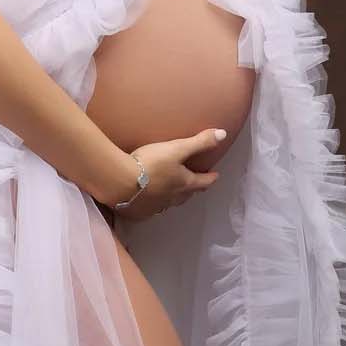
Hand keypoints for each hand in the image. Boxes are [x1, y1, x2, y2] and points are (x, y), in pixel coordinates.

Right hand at [108, 127, 225, 222]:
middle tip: (196, 184)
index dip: (211, 178)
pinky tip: (149, 201)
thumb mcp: (177, 149)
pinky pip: (152, 209)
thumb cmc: (152, 164)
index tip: (215, 175)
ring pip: (170, 203)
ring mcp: (156, 206)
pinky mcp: (140, 211)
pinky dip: (154, 204)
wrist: (121, 182)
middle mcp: (173, 198)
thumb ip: (199, 142)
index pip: (203, 181)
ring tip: (173, 192)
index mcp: (184, 183)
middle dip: (193, 189)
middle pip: (187, 195)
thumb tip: (224, 134)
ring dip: (174, 197)